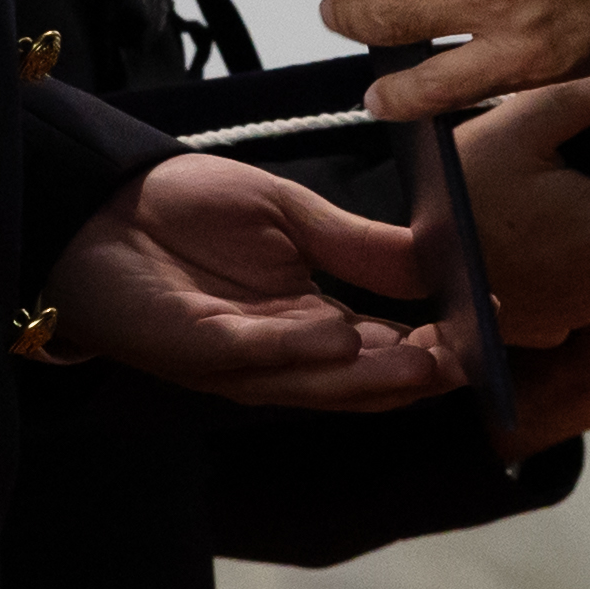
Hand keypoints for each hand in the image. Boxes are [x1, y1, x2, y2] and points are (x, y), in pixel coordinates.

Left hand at [44, 154, 464, 408]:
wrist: (99, 205)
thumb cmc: (186, 210)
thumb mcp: (290, 216)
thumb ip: (358, 244)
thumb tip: (439, 259)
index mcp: (309, 323)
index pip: (387, 348)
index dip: (440, 343)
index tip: (491, 324)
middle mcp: (281, 355)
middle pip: (364, 381)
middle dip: (421, 374)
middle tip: (474, 357)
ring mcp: (239, 360)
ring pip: (319, 383)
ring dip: (376, 377)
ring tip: (433, 360)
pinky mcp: (195, 350)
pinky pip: (256, 356)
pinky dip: (300, 349)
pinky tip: (344, 334)